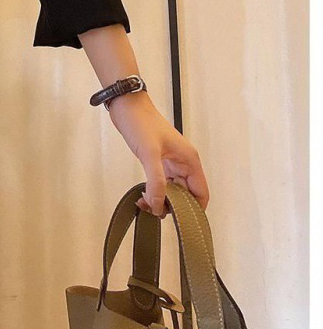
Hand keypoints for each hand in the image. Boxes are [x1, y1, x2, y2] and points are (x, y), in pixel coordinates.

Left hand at [106, 91, 209, 217]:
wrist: (126, 106)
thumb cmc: (141, 123)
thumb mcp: (149, 154)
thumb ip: (156, 181)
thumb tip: (159, 205)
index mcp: (189, 161)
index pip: (201, 194)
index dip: (193, 210)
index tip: (179, 221)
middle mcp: (183, 163)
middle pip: (186, 195)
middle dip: (172, 206)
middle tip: (154, 211)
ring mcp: (171, 162)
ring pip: (173, 190)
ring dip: (161, 200)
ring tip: (145, 204)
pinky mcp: (158, 161)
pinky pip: (162, 183)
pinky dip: (154, 191)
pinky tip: (143, 196)